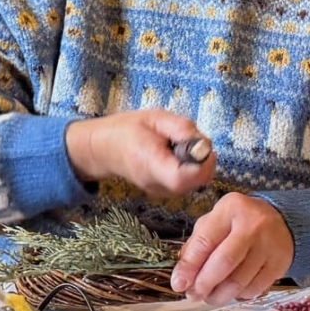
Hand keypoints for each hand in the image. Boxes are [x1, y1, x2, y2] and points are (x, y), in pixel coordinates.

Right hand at [65, 110, 215, 198]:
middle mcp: (159, 186)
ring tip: (177, 146)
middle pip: (198, 181)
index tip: (199, 143)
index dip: (202, 162)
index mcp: (151, 165)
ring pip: (197, 181)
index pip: (184, 178)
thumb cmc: (127, 130)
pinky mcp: (166, 192)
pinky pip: (189, 182)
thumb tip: (205, 143)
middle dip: (203, 159)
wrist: (104, 149)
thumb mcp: (155, 117)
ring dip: (197, 163)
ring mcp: (163, 193)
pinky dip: (190, 167)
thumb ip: (181, 128)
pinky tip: (175, 155)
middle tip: (188, 139)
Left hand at [173, 193, 293, 304]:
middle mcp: (253, 225)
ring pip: (240, 281)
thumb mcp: (214, 222)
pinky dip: (238, 296)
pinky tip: (231, 292)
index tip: (178, 284)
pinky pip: (254, 288)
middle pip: (224, 263)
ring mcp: (269, 245)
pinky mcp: (280, 264)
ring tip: (210, 297)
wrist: (281, 221)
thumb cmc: (238, 222)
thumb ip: (196, 245)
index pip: (205, 241)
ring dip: (220, 295)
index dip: (190, 266)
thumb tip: (182, 278)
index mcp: (230, 209)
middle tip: (193, 296)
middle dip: (204, 284)